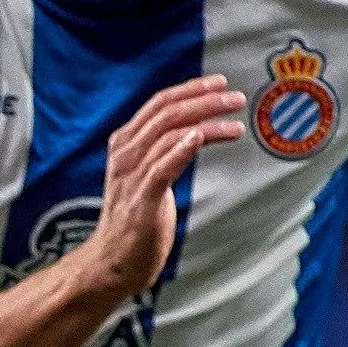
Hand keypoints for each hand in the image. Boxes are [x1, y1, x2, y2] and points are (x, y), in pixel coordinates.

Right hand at [69, 75, 244, 303]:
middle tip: (236, 99)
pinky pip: (160, 168)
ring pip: (168, 135)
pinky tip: (198, 138)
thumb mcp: (146, 176)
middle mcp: (125, 154)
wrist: (111, 263)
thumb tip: (194, 130)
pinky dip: (180, 149)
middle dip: (205, 101)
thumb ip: (163, 151)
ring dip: (206, 123)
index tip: (220, 84)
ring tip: (235, 124)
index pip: (159, 104)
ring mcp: (131, 176)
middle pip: (167, 113)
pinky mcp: (140, 201)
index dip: (191, 89)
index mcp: (125, 144)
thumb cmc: (134, 221)